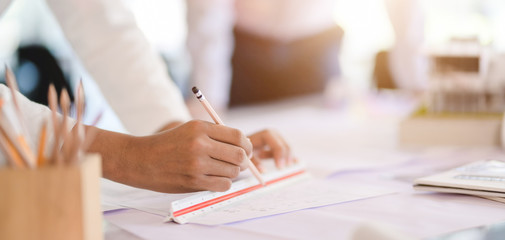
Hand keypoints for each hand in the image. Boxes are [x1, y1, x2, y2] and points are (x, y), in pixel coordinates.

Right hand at [95, 120, 252, 192]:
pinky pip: (223, 185)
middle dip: (244, 161)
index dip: (247, 145)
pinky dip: (224, 183)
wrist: (140, 160)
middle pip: (239, 155)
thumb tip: (244, 145)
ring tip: (223, 170)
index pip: (237, 136)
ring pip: (233, 171)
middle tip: (240, 163)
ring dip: (233, 172)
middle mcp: (199, 144)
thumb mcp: (189, 129)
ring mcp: (196, 164)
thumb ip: (215, 134)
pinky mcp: (193, 181)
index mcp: (200, 128)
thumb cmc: (168, 144)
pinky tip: (216, 179)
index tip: (246, 150)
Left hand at [248, 129, 294, 170]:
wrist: (244, 142)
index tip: (279, 168)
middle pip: (285, 146)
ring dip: (286, 159)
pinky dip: (289, 157)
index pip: (277, 145)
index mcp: (266, 134)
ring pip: (287, 149)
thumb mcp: (248, 154)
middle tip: (283, 170)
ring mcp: (278, 137)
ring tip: (280, 168)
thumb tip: (264, 171)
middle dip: (286, 158)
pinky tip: (296, 162)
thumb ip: (255, 162)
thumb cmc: (245, 148)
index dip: (280, 156)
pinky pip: (287, 151)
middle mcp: (274, 134)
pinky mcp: (280, 142)